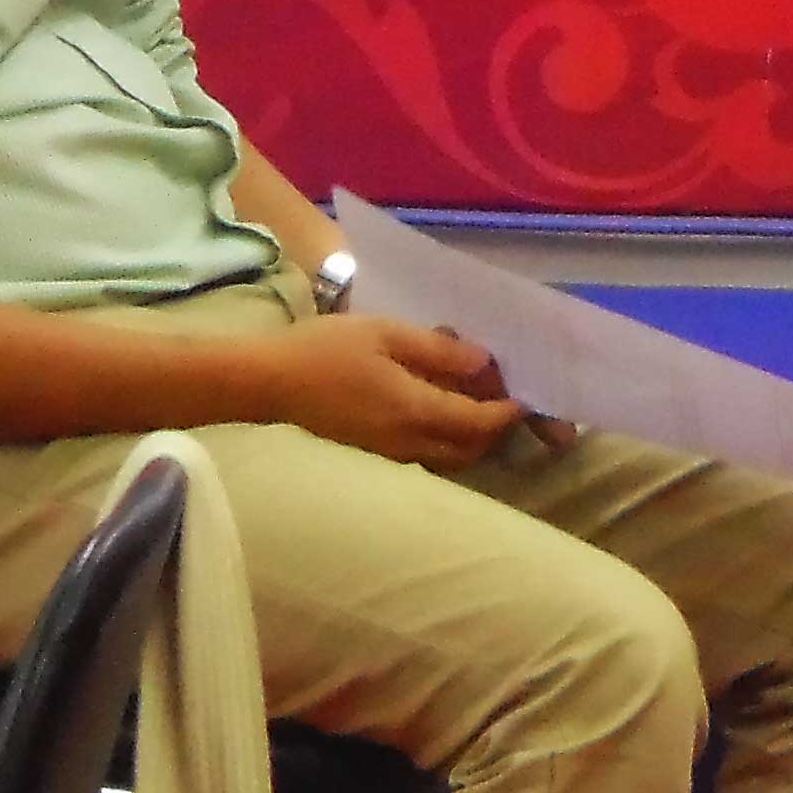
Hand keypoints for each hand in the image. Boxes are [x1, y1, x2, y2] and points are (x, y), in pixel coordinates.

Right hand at [261, 312, 523, 468]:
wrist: (268, 382)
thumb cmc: (326, 350)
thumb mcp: (386, 334)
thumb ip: (438, 350)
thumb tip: (484, 362)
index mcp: (414, 411)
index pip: (477, 423)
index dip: (506, 413)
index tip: (524, 397)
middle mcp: (407, 442)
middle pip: (468, 449)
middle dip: (494, 430)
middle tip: (502, 400)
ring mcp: (387, 452)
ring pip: (447, 458)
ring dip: (469, 438)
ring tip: (473, 403)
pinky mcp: (372, 452)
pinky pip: (423, 455)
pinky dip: (443, 440)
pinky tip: (437, 410)